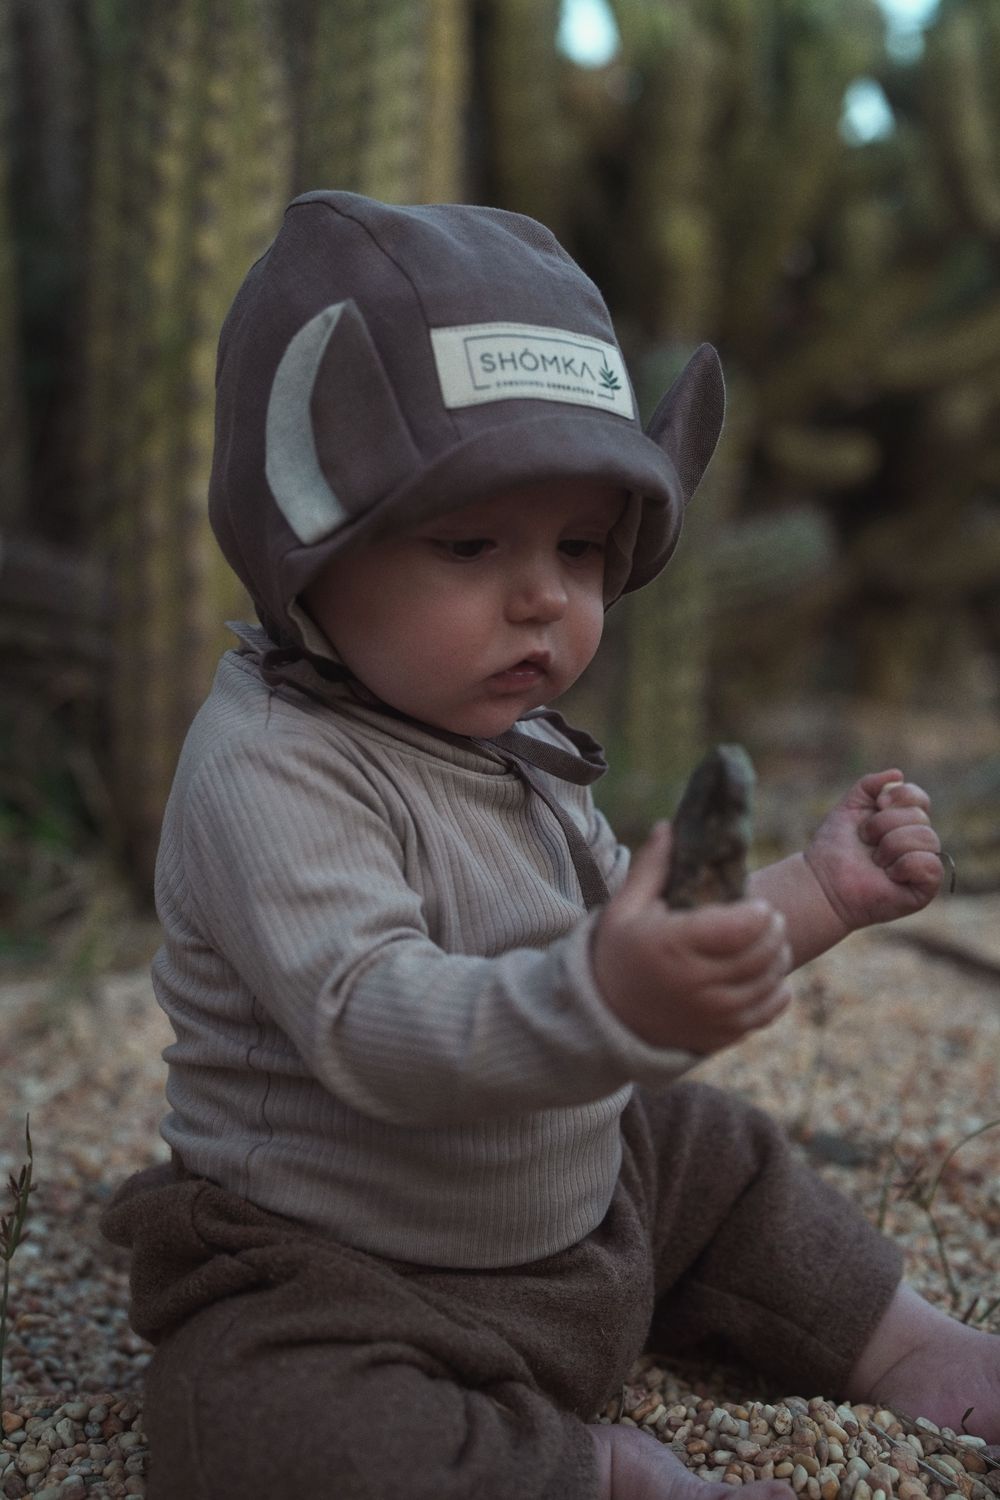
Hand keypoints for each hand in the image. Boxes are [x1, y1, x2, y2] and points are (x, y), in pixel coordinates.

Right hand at [592, 823, 791, 1053]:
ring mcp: (714, 1013)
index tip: (757, 902)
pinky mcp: (724, 1034)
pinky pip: (769, 1010)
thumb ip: (650, 868)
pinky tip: (766, 973)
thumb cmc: (619, 954)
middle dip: (774, 929)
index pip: (742, 927)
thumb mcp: (624, 909)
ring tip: (768, 941)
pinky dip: (778, 989)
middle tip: (769, 917)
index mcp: (674, 945)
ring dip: (778, 955)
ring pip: (771, 979)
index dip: (760, 911)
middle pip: (763, 952)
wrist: (608, 1020)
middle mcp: (698, 983)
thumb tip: (668, 826)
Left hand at [804, 769, 941, 931]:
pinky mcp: (924, 889)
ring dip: (890, 845)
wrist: (822, 881)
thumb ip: (870, 785)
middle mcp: (918, 842)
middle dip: (883, 825)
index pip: (919, 798)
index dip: (901, 795)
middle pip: (920, 817)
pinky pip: (932, 866)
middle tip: (866, 841)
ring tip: (875, 860)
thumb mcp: (850, 806)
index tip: (878, 804)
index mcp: (904, 822)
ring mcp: (923, 866)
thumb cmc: (835, 847)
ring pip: (926, 838)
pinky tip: (889, 875)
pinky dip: (905, 865)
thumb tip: (898, 774)